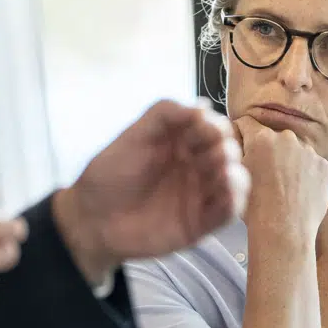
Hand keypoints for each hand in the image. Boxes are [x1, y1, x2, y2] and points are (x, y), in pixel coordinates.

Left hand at [52, 100, 248, 283]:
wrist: (92, 218)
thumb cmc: (110, 174)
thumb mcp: (133, 136)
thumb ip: (163, 114)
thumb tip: (203, 105)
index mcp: (183, 142)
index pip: (213, 128)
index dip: (212, 125)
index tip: (201, 126)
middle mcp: (197, 165)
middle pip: (228, 152)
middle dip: (224, 149)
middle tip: (210, 152)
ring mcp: (200, 194)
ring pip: (235, 181)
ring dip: (234, 174)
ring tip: (222, 171)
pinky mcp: (200, 223)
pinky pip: (228, 213)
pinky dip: (234, 202)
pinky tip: (226, 193)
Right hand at [233, 116, 327, 240]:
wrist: (284, 231)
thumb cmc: (256, 209)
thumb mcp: (235, 175)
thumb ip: (236, 150)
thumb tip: (235, 139)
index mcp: (261, 138)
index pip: (246, 122)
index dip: (240, 133)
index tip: (241, 143)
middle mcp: (287, 139)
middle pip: (271, 136)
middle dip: (265, 149)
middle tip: (260, 173)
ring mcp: (308, 152)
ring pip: (293, 150)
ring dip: (286, 160)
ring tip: (279, 187)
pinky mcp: (323, 166)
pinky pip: (310, 163)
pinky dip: (303, 173)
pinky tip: (295, 191)